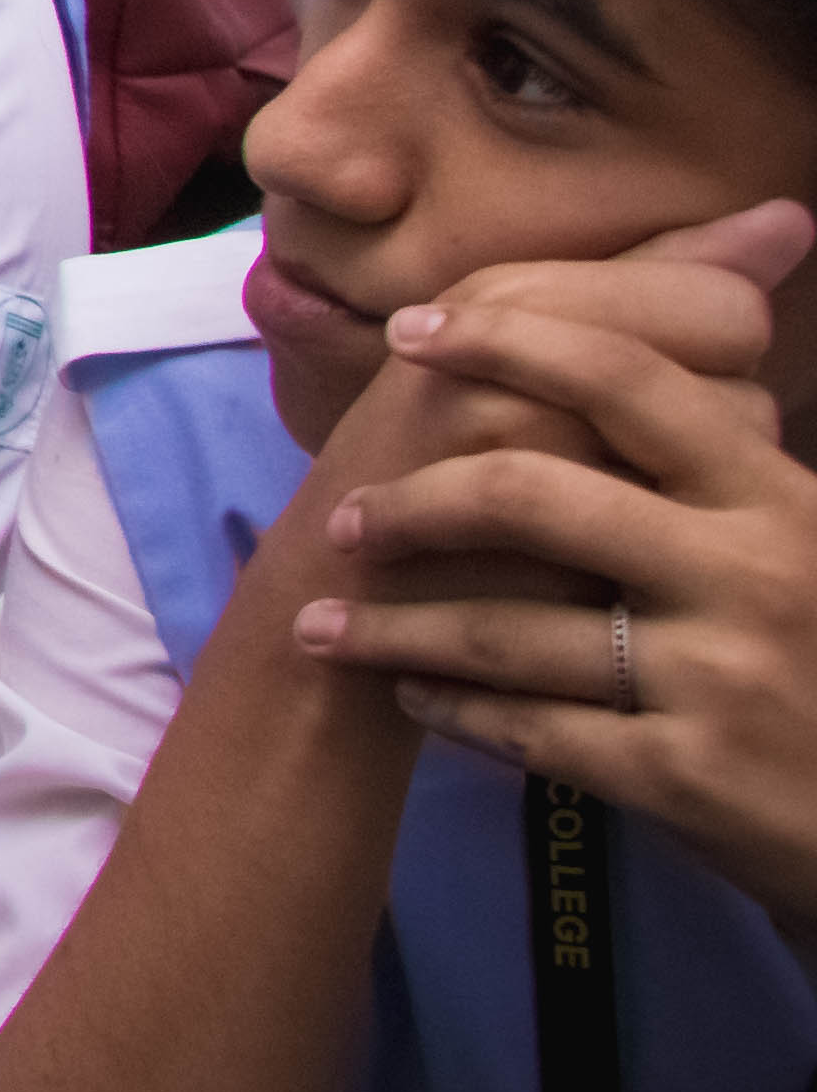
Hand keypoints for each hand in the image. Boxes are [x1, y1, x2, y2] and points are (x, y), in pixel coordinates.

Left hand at [296, 206, 816, 920]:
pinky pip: (533, 732)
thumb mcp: (807, 535)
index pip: (628, 384)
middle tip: (343, 519)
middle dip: (411, 503)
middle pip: (530, 496)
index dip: (509, 341)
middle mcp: (747, 575)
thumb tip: (676, 311)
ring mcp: (717, 681)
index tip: (411, 331)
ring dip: (394, 628)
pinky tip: (414, 700)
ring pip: (505, 631)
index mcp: (775, 499)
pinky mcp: (689, 779)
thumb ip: (723, 452)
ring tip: (323, 628)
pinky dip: (455, 713)